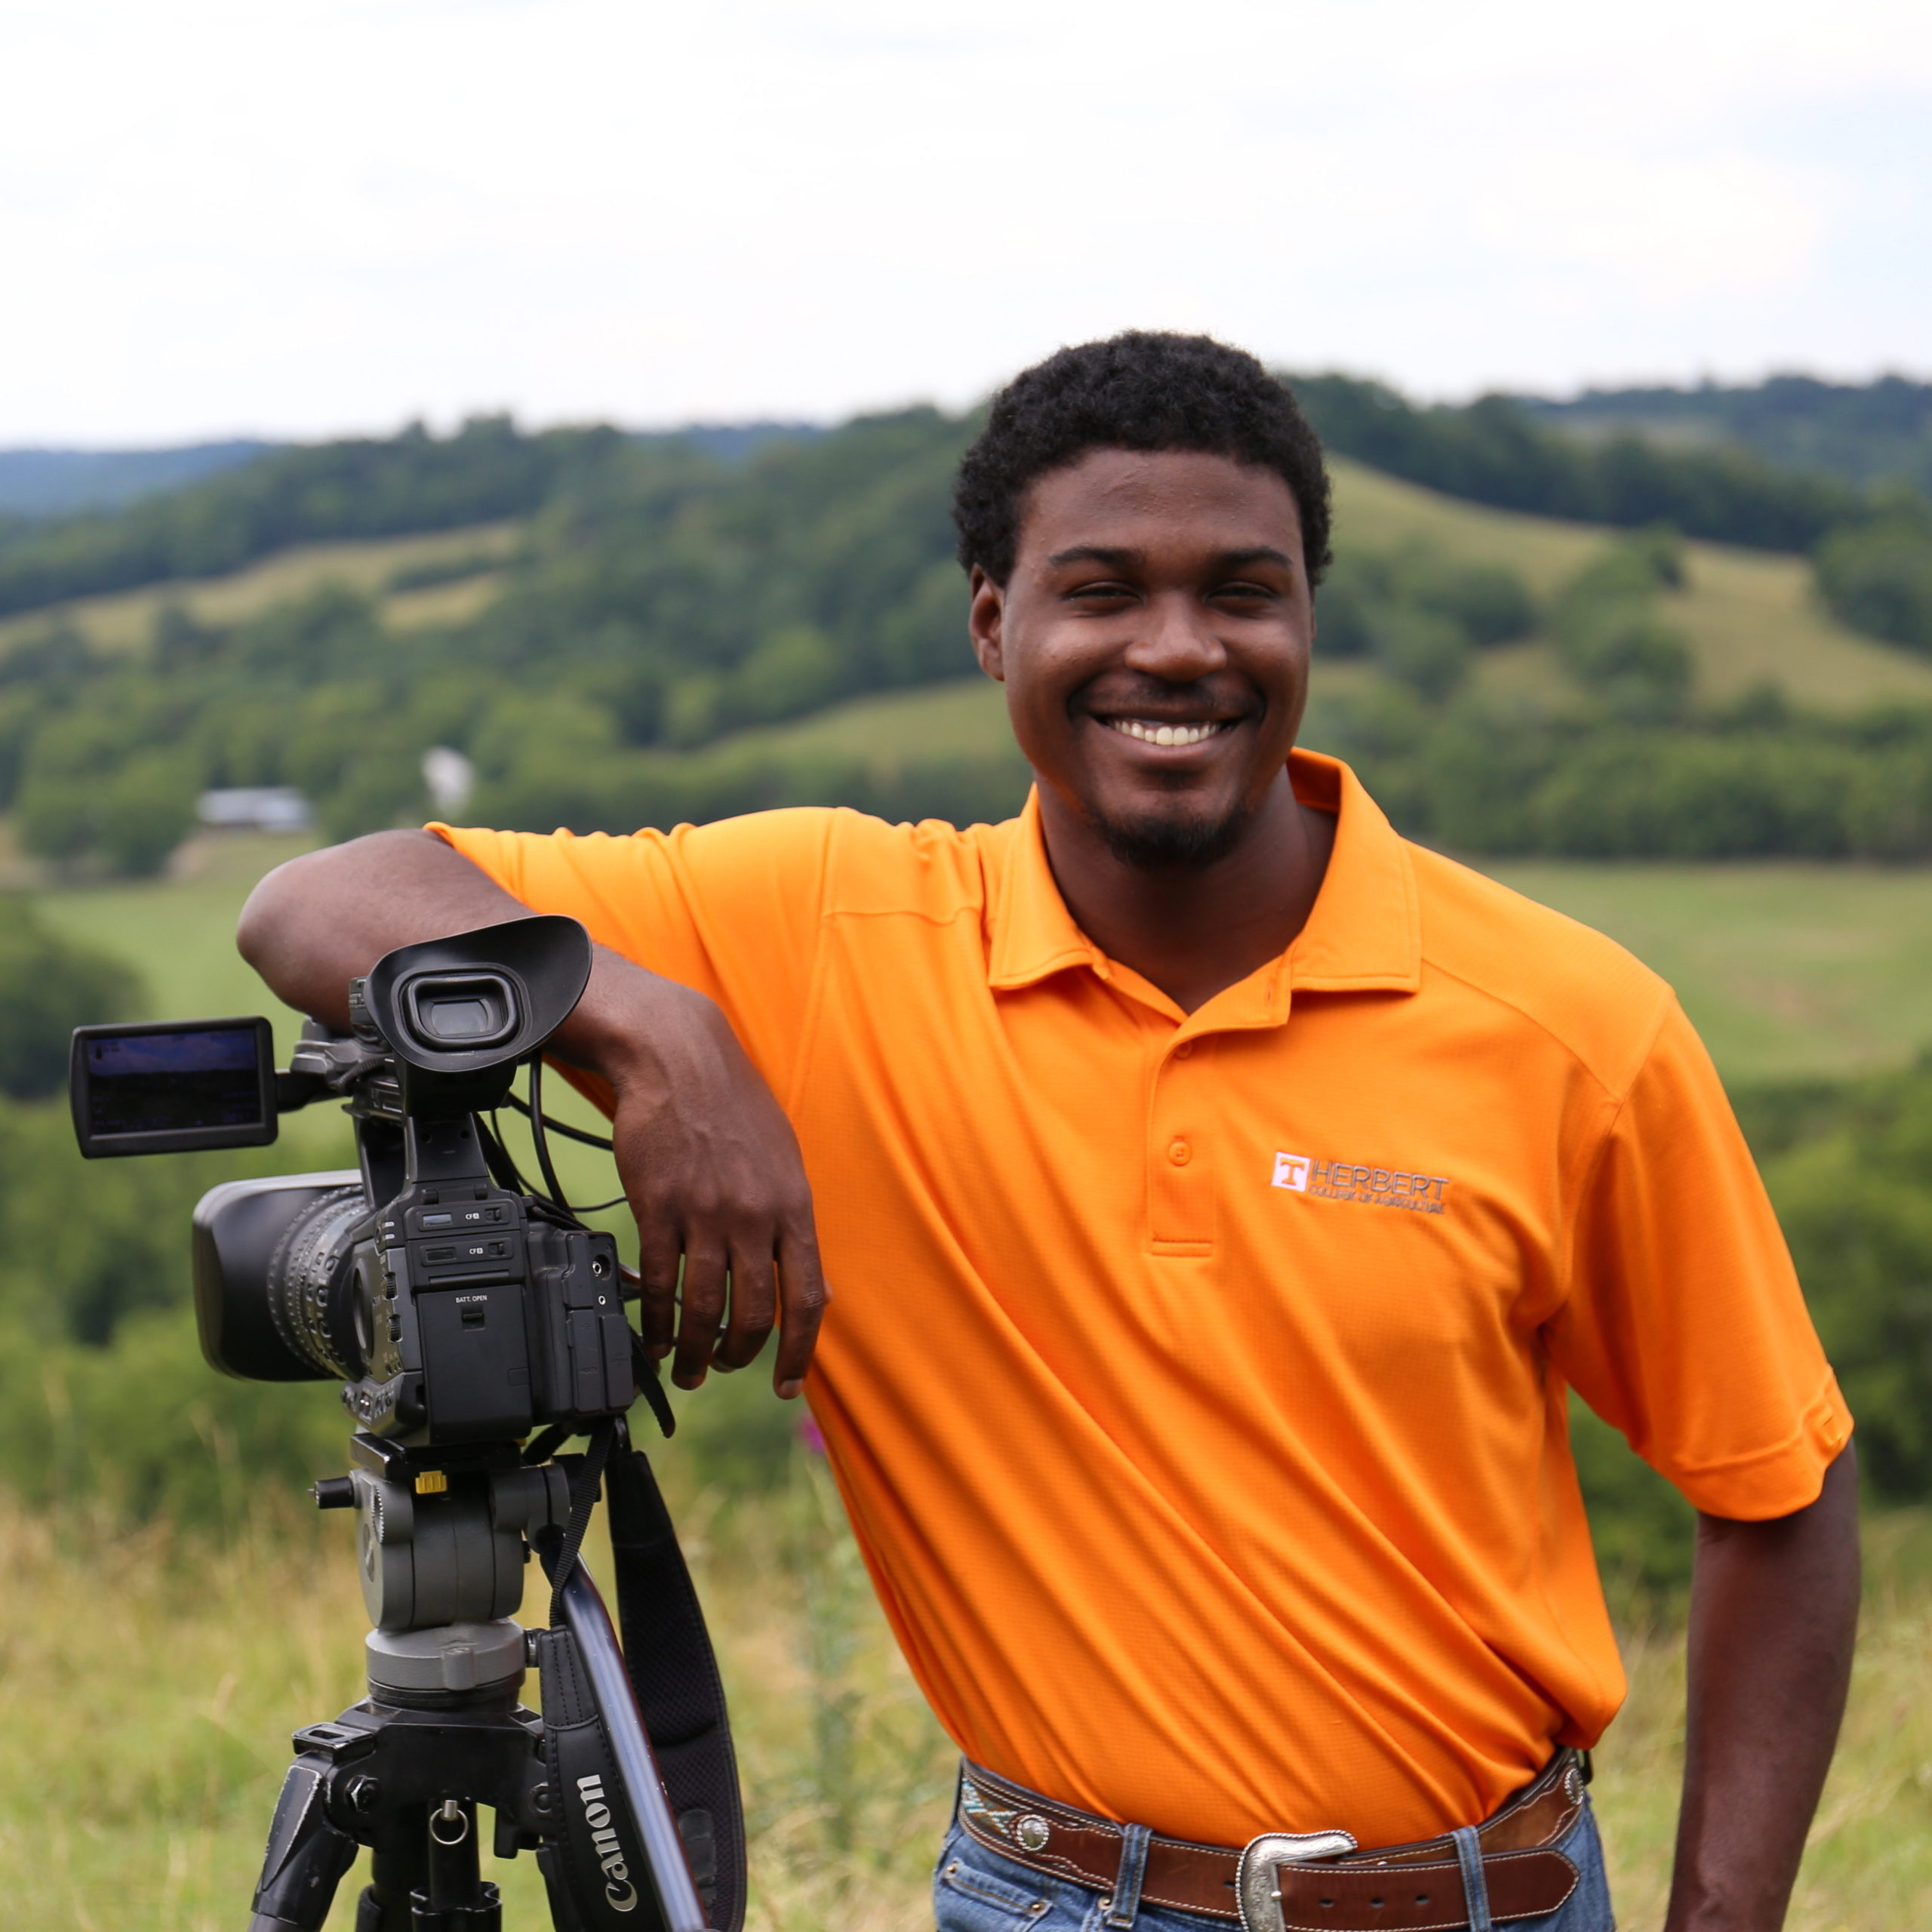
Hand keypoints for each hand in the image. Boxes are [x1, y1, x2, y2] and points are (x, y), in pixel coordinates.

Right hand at [592, 973, 828, 1397]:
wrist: (679, 1056)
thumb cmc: (735, 1108)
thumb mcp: (785, 1161)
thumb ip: (794, 1226)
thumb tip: (818, 1288)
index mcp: (793, 1206)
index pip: (808, 1296)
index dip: (799, 1350)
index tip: (787, 1383)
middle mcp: (753, 1214)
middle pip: (752, 1313)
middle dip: (740, 1355)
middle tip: (726, 1370)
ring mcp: (703, 1211)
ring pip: (701, 1306)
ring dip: (695, 1351)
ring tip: (688, 1369)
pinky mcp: (656, 1205)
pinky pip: (656, 1281)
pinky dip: (655, 1321)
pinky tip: (654, 1338)